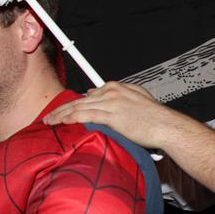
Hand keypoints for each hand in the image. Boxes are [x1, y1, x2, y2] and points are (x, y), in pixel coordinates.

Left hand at [44, 82, 173, 148]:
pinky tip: (61, 122)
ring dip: (61, 114)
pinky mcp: (111, 115)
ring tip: (49, 121)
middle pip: (79, 100)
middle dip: (62, 109)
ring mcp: (111, 103)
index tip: (65, 110)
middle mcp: (111, 92)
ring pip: (79, 107)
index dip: (74, 103)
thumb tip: (95, 92)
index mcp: (117, 87)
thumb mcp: (136, 97)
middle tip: (49, 116)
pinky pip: (85, 115)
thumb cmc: (155, 117)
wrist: (166, 126)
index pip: (88, 95)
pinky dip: (70, 118)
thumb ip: (117, 94)